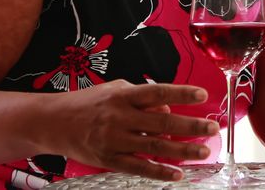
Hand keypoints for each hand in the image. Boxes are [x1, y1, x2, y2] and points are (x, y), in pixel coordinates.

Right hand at [47, 80, 219, 180]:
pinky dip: (159, 171)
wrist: (51, 123)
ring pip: (154, 146)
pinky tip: (177, 174)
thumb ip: (143, 98)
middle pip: (161, 122)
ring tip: (203, 151)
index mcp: (123, 95)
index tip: (202, 95)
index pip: (157, 91)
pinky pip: (138, 167)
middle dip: (190, 126)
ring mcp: (114, 140)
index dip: (180, 93)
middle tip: (213, 128)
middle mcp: (120, 117)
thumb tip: (169, 109)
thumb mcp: (115, 90)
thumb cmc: (89, 103)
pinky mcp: (108, 159)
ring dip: (182, 151)